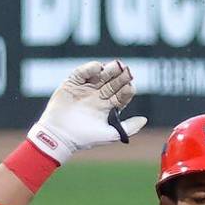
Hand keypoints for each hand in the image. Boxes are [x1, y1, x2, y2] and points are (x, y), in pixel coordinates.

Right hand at [26, 60, 145, 164]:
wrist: (59, 136)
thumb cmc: (85, 138)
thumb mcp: (111, 134)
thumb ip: (129, 127)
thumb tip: (145, 119)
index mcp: (108, 107)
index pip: (121, 94)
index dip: (127, 89)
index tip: (130, 86)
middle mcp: (98, 96)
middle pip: (112, 82)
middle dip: (120, 77)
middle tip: (127, 70)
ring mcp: (85, 89)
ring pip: (100, 76)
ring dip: (109, 70)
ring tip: (116, 66)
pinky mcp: (72, 84)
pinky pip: (82, 73)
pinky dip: (90, 68)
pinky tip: (98, 67)